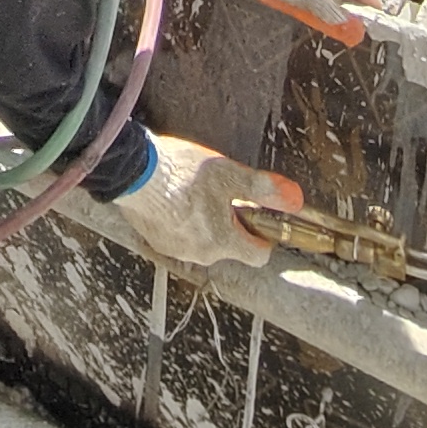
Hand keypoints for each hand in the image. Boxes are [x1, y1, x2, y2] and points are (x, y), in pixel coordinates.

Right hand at [103, 137, 295, 269]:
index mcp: (222, 242)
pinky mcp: (156, 241)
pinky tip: (175, 199)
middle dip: (231, 225)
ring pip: (204, 242)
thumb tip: (294, 199)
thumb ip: (262, 190)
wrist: (132, 172)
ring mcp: (175, 249)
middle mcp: (200, 254)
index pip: (258, 255)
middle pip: (230, 246)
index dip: (262, 236)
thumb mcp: (229, 174)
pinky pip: (180, 236)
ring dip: (206, 223)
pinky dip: (183, 222)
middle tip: (223, 195)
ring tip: (196, 193)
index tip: (256, 216)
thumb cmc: (180, 173)